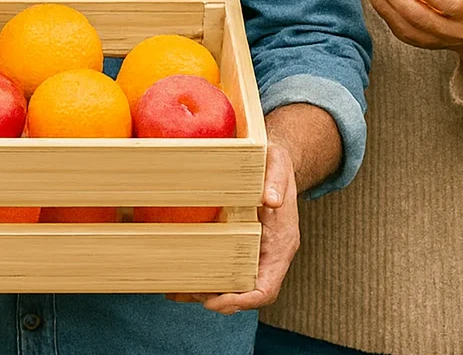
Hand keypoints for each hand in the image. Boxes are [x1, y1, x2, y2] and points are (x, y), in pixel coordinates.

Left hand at [166, 142, 299, 313]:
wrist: (274, 161)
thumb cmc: (276, 165)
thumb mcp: (277, 165)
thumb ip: (276, 182)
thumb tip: (272, 199)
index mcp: (282, 243)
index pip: (267, 287)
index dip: (243, 300)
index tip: (218, 301)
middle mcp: (269, 253)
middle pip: (246, 292)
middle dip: (220, 299)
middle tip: (191, 294)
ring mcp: (255, 250)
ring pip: (234, 283)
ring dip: (209, 290)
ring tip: (179, 291)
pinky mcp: (241, 242)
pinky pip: (226, 265)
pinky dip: (206, 273)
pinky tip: (182, 273)